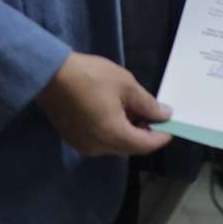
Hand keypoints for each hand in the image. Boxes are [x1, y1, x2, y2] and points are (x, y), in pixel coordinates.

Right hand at [35, 52, 172, 156]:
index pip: (145, 145)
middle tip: (155, 115)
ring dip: (129, 133)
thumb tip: (165, 115)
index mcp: (113, 136)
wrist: (50, 75)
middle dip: (145, 135)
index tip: (172, 125)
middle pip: (130, 148)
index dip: (161, 136)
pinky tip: (116, 113)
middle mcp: (98, 148)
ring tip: (136, 111)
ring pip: (115, 146)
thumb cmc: (91, 76)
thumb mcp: (126, 85)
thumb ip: (148, 104)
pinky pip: (100, 141)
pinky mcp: (73, 138)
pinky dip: (113, 132)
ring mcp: (83, 145)